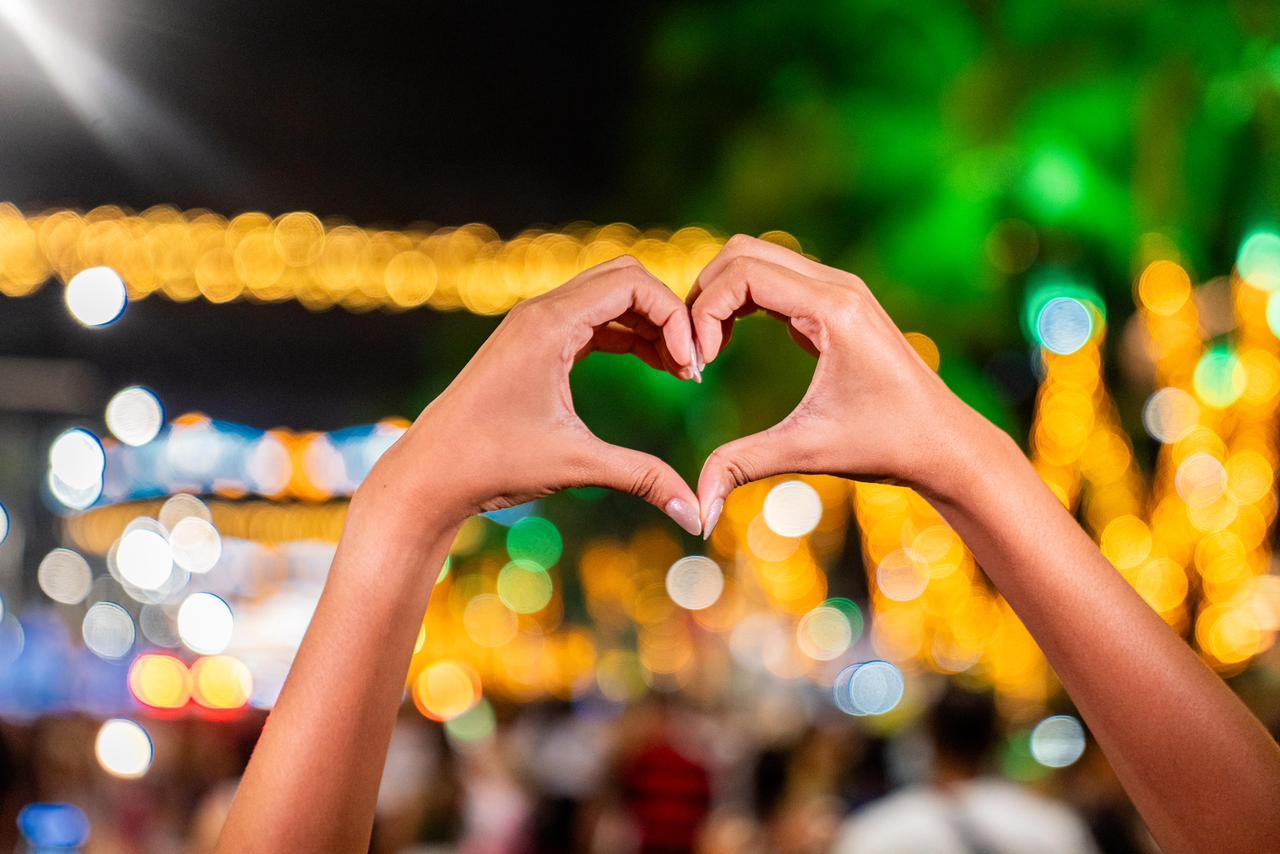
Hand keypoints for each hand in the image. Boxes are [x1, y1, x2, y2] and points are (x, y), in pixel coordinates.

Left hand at [358, 256, 703, 536]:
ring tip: (680, 371)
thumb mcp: (576, 464)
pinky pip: (592, 321)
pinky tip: (653, 367)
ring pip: (609, 298)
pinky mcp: (533, 344)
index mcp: (549, 323)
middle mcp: (540, 312)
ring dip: (649, 325)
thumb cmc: (491, 464)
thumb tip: (697, 516)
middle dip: (667, 314)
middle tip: (692, 365)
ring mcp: (534, 325)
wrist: (429, 475)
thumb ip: (644, 478)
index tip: (692, 369)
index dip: (675, 318)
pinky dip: (627, 336)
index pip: (632, 283)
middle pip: (624, 278)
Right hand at [689, 235, 987, 534]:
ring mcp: (839, 290)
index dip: (705, 312)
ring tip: (707, 352)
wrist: (945, 444)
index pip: (744, 274)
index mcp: (834, 308)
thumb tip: (697, 512)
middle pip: (743, 252)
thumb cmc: (887, 445)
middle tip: (694, 354)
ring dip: (721, 297)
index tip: (698, 366)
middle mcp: (837, 286)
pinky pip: (774, 280)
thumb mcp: (808, 451)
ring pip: (757, 259)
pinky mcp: (836, 304)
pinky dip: (742, 302)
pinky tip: (729, 347)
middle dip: (705, 296)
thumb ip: (743, 466)